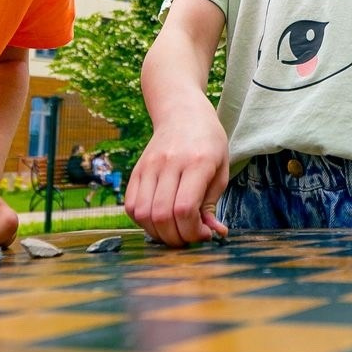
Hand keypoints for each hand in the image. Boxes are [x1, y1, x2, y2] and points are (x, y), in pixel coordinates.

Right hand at [125, 106, 230, 247]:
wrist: (182, 113)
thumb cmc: (208, 143)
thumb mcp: (221, 170)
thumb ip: (212, 204)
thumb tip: (212, 233)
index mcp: (197, 162)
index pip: (184, 208)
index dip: (192, 231)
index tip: (203, 234)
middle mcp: (169, 163)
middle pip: (161, 215)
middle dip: (176, 238)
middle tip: (188, 237)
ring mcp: (149, 166)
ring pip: (142, 214)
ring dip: (158, 233)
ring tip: (174, 231)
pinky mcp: (136, 170)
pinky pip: (131, 205)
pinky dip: (143, 221)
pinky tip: (159, 219)